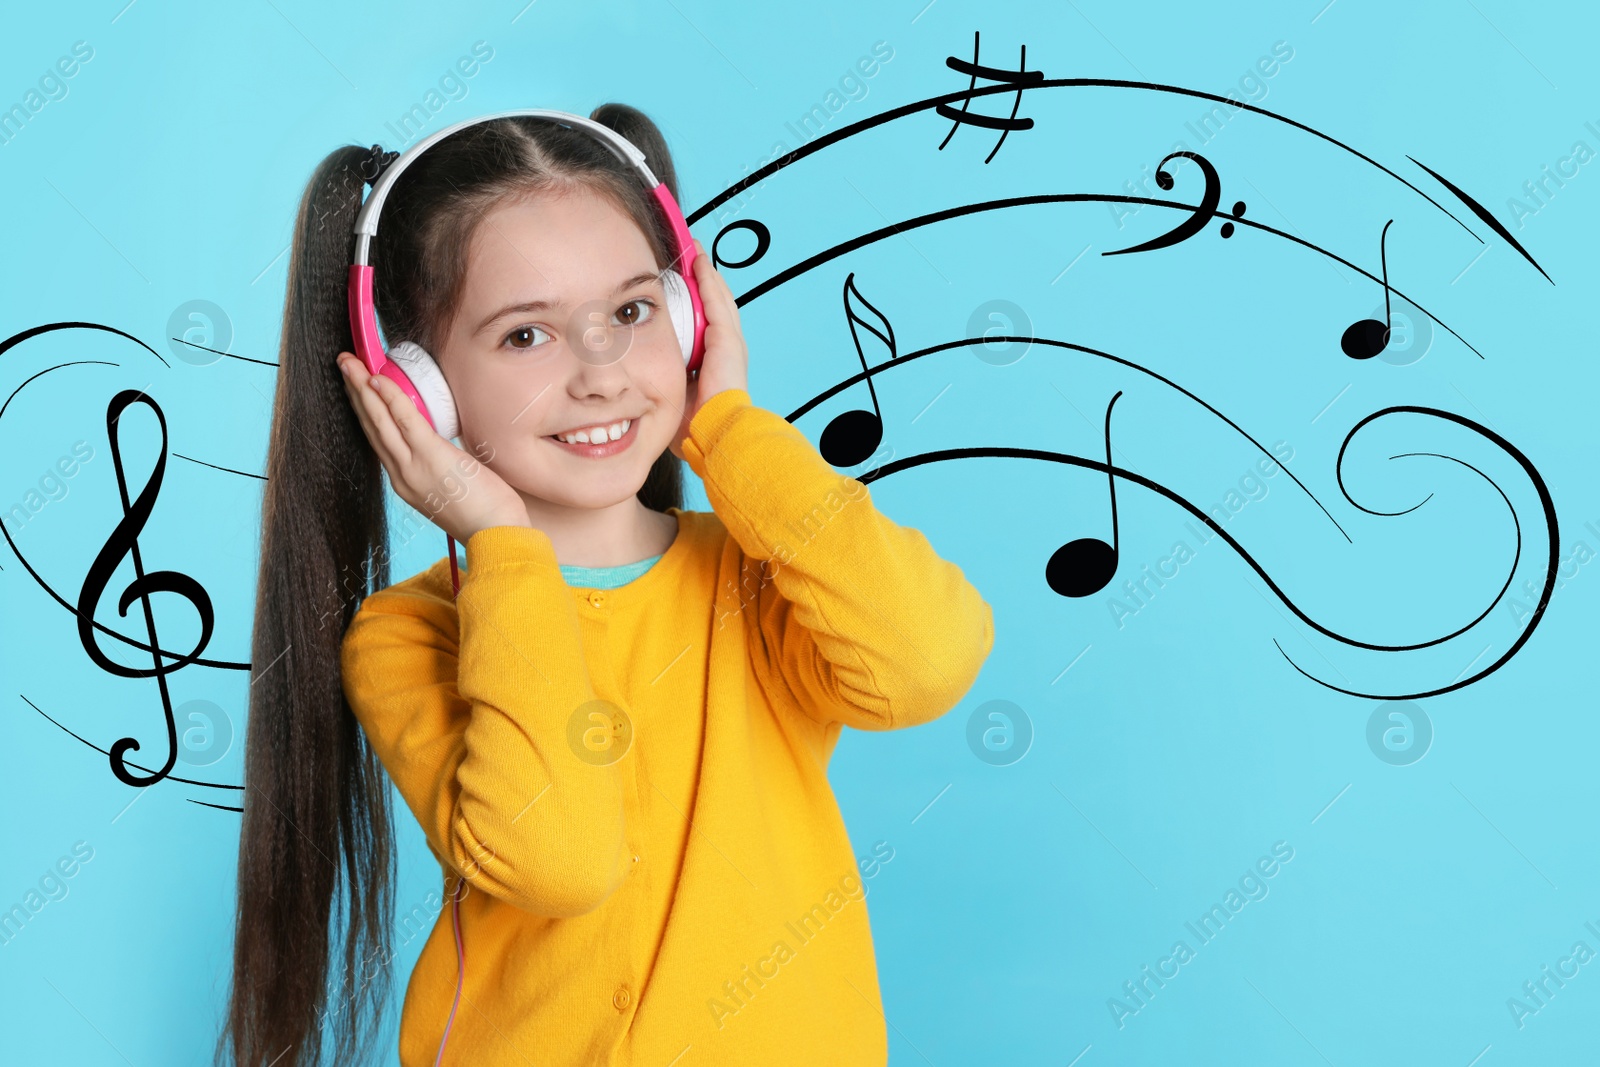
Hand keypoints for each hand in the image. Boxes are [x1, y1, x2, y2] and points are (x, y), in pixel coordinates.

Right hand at [336, 352, 530, 542]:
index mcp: (406, 481)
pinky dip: (389, 398)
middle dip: (355, 393)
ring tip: (350, 363)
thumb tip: (445, 447)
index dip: (365, 411)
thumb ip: (440, 466)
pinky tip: (377, 379)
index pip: (378, 440)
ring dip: (363, 388)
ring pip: (380, 420)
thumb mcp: (451, 488)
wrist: (497, 535)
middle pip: (372, 426)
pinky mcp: (430, 457)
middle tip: (344, 364)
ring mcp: (412, 467)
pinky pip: (405, 420)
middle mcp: (401, 475)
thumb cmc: (484, 514)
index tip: (358, 388)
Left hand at [669, 238, 748, 460]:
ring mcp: (730, 344)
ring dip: (706, 274)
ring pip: (717, 298)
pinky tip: (698, 262)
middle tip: (690, 255)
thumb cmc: (695, 427)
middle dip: (702, 280)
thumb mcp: (670, 399)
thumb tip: (627, 386)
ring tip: (694, 251)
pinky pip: (716, 302)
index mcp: (714, 363)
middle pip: (714, 305)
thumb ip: (658, 385)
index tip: (680, 283)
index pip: (705, 323)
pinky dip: (708, 281)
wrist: (716, 435)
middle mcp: (726, 350)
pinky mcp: (728, 340)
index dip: (695, 301)